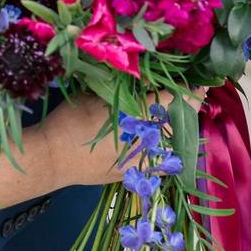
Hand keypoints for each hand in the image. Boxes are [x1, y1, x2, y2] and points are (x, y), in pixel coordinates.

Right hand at [45, 89, 205, 187]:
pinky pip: (159, 161)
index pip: (179, 100)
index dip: (193, 89)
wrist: (50, 159)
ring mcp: (143, 161)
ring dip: (175, 129)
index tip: (200, 81)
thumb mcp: (95, 94)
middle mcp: (149, 141)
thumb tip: (142, 76)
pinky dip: (163, 149)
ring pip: (172, 143)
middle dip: (185, 108)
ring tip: (172, 117)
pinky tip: (157, 141)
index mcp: (141, 115)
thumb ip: (121, 86)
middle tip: (185, 94)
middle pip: (180, 122)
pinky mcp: (134, 174)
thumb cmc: (69, 122)